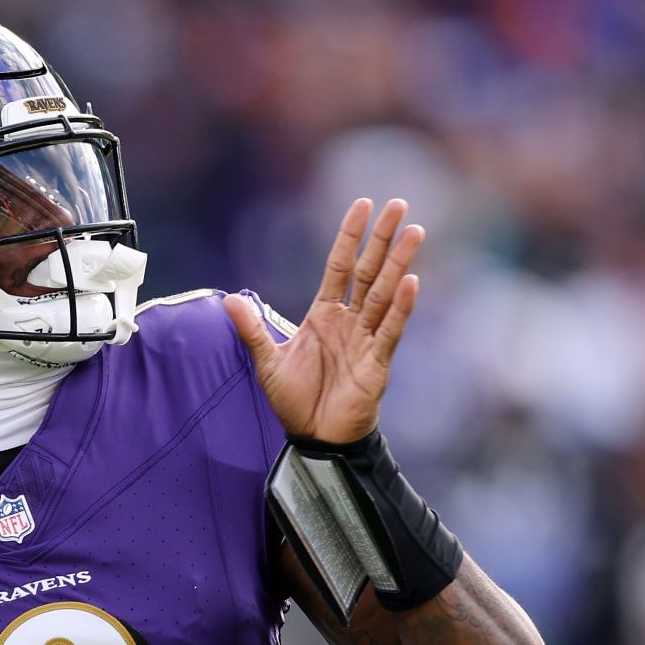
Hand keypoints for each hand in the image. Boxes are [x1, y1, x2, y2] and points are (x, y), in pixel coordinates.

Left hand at [225, 198, 422, 443]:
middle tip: (399, 206)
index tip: (363, 205)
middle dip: (383, 239)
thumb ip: (252, 330)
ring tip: (415, 232)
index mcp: (324, 314)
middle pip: (369, 271)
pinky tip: (410, 283)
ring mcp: (366, 339)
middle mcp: (350, 321)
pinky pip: (390, 330)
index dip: (350, 236)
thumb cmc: (296, 401)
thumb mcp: (267, 362)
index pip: (340, 266)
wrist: (314, 438)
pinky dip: (400, 308)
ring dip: (399, 264)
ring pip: (385, 294)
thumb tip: (228, 300)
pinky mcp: (377, 362)